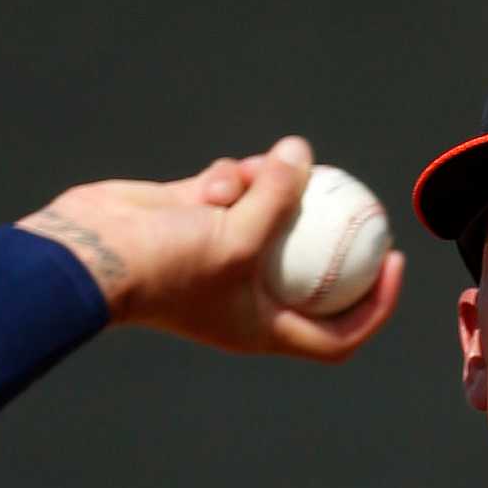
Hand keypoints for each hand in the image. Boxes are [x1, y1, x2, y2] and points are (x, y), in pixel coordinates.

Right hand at [16, 135, 404, 361]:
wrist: (94, 252)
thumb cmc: (170, 265)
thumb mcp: (239, 236)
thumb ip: (279, 197)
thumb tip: (303, 153)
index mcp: (266, 327)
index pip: (338, 334)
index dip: (375, 308)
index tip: (393, 264)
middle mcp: (248, 296)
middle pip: (311, 269)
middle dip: (331, 232)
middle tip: (361, 198)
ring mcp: (222, 255)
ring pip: (271, 215)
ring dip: (271, 188)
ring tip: (258, 175)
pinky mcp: (198, 218)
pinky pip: (235, 192)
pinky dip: (233, 179)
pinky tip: (221, 178)